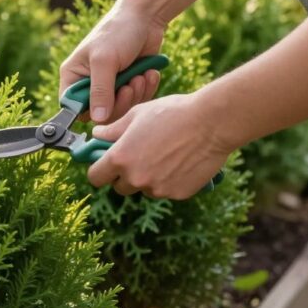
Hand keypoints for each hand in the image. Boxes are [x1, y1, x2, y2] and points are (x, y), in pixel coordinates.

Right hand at [59, 7, 166, 123]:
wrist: (146, 18)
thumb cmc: (118, 32)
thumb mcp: (105, 61)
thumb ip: (100, 91)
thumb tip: (97, 119)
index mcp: (73, 76)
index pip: (71, 107)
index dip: (87, 112)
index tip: (106, 107)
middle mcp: (89, 84)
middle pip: (99, 114)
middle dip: (119, 102)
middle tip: (129, 86)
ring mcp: (110, 86)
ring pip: (120, 110)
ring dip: (135, 95)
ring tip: (140, 76)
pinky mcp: (129, 85)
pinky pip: (136, 101)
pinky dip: (145, 90)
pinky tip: (148, 74)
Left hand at [86, 92, 234, 199]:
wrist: (211, 123)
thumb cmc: (172, 113)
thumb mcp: (137, 115)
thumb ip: (113, 129)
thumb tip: (97, 134)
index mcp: (120, 158)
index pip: (95, 177)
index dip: (99, 171)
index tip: (105, 165)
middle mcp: (136, 178)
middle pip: (119, 187)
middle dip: (124, 176)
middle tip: (137, 158)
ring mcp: (157, 189)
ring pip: (144, 189)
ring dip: (148, 179)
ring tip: (164, 156)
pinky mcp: (178, 194)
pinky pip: (166, 191)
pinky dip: (169, 181)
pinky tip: (180, 162)